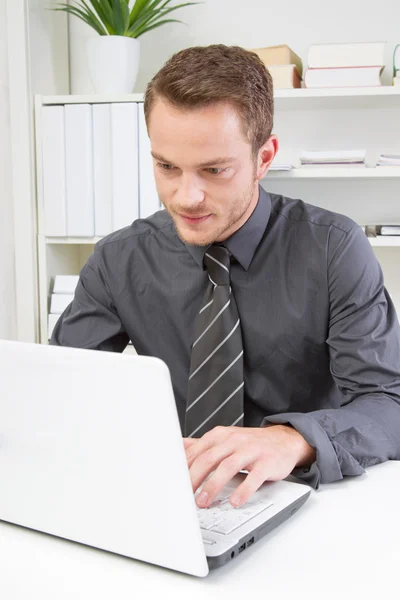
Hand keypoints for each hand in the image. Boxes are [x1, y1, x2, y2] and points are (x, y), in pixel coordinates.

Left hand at [183, 425, 315, 508]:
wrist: (283, 440)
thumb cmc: (249, 443)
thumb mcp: (224, 439)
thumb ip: (201, 445)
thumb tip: (177, 447)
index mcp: (220, 436)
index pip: (197, 452)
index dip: (184, 469)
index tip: (174, 484)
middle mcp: (234, 441)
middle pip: (209, 458)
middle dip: (194, 478)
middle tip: (184, 496)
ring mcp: (251, 451)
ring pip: (228, 466)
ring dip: (213, 485)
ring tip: (204, 502)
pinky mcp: (266, 463)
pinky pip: (254, 477)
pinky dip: (243, 490)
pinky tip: (235, 501)